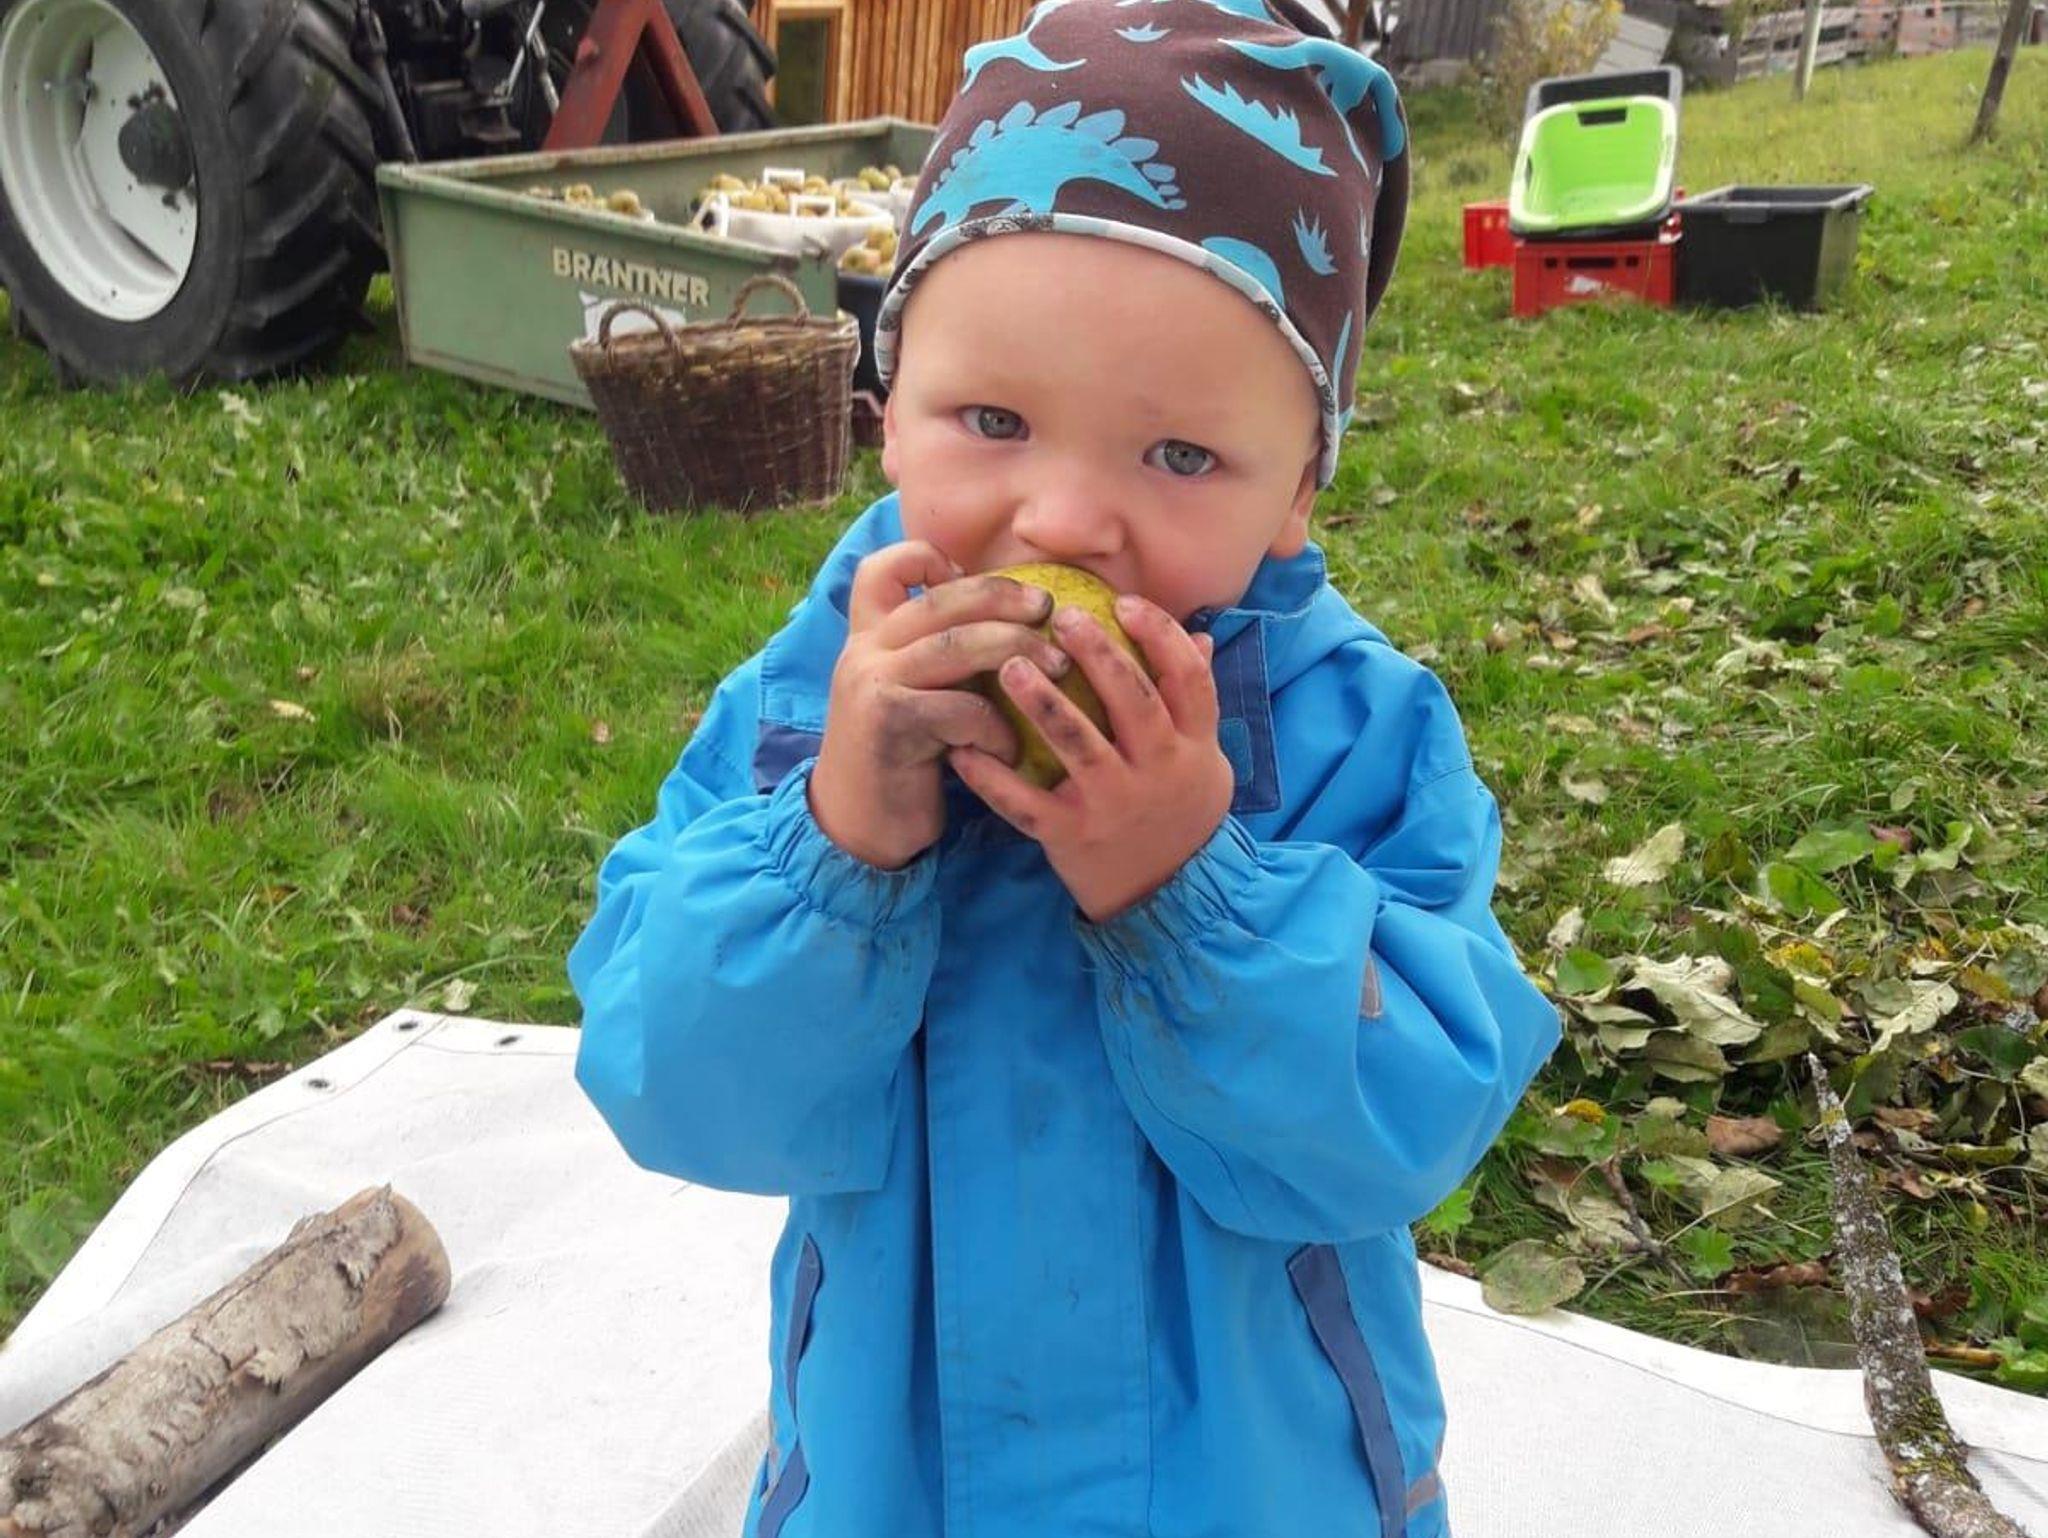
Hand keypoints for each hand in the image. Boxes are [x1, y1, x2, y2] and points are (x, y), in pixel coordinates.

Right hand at [808, 542, 1073, 869]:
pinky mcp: (890, 724)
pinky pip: (962, 708)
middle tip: (1050, 608)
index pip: (880, 569)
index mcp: (868, 636)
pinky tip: (1012, 749)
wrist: (860, 826)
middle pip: (941, 599)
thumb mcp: (912, 694)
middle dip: (1003, 597)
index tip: (968, 574)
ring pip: (957, 645)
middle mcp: (864, 651)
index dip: (924, 557)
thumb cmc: (902, 759)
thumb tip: (1014, 618)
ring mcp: (873, 684)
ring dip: (1018, 650)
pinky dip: (998, 726)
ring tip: (1060, 667)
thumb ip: (939, 656)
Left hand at [946, 594, 1233, 921]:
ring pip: (1079, 746)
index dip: (1161, 635)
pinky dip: (991, 777)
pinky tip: (961, 748)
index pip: (1188, 679)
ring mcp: (1114, 804)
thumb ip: (1195, 701)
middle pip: (1135, 701)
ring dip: (1043, 703)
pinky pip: (1026, 803)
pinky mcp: (1072, 834)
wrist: (1166, 892)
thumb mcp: (1205, 757)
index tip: (1123, 603)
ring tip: (1010, 665)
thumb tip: (1198, 636)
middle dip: (1099, 655)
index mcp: (1193, 745)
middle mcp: (1158, 770)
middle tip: (1060, 617)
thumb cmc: (1179, 807)